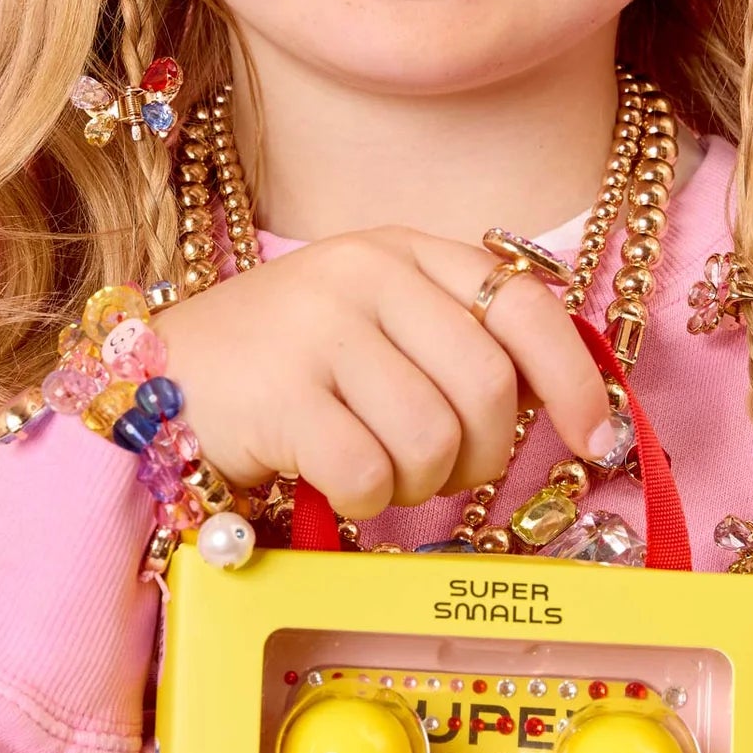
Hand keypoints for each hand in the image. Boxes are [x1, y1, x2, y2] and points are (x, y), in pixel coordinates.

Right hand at [152, 227, 614, 515]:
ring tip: (379, 472)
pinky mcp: (280, 394)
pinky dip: (366, 501)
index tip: (595, 439)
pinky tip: (335, 484)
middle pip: (488, 387)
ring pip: (434, 439)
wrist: (157, 380)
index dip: (575, 379)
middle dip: (484, 453)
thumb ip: (453, 338)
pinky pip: (370, 474)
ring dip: (419, 484)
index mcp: (399, 250)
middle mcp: (363, 275)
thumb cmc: (282, 366)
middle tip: (446, 473)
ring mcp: (319, 330)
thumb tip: (561, 402)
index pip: (523, 306)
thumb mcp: (370, 322)